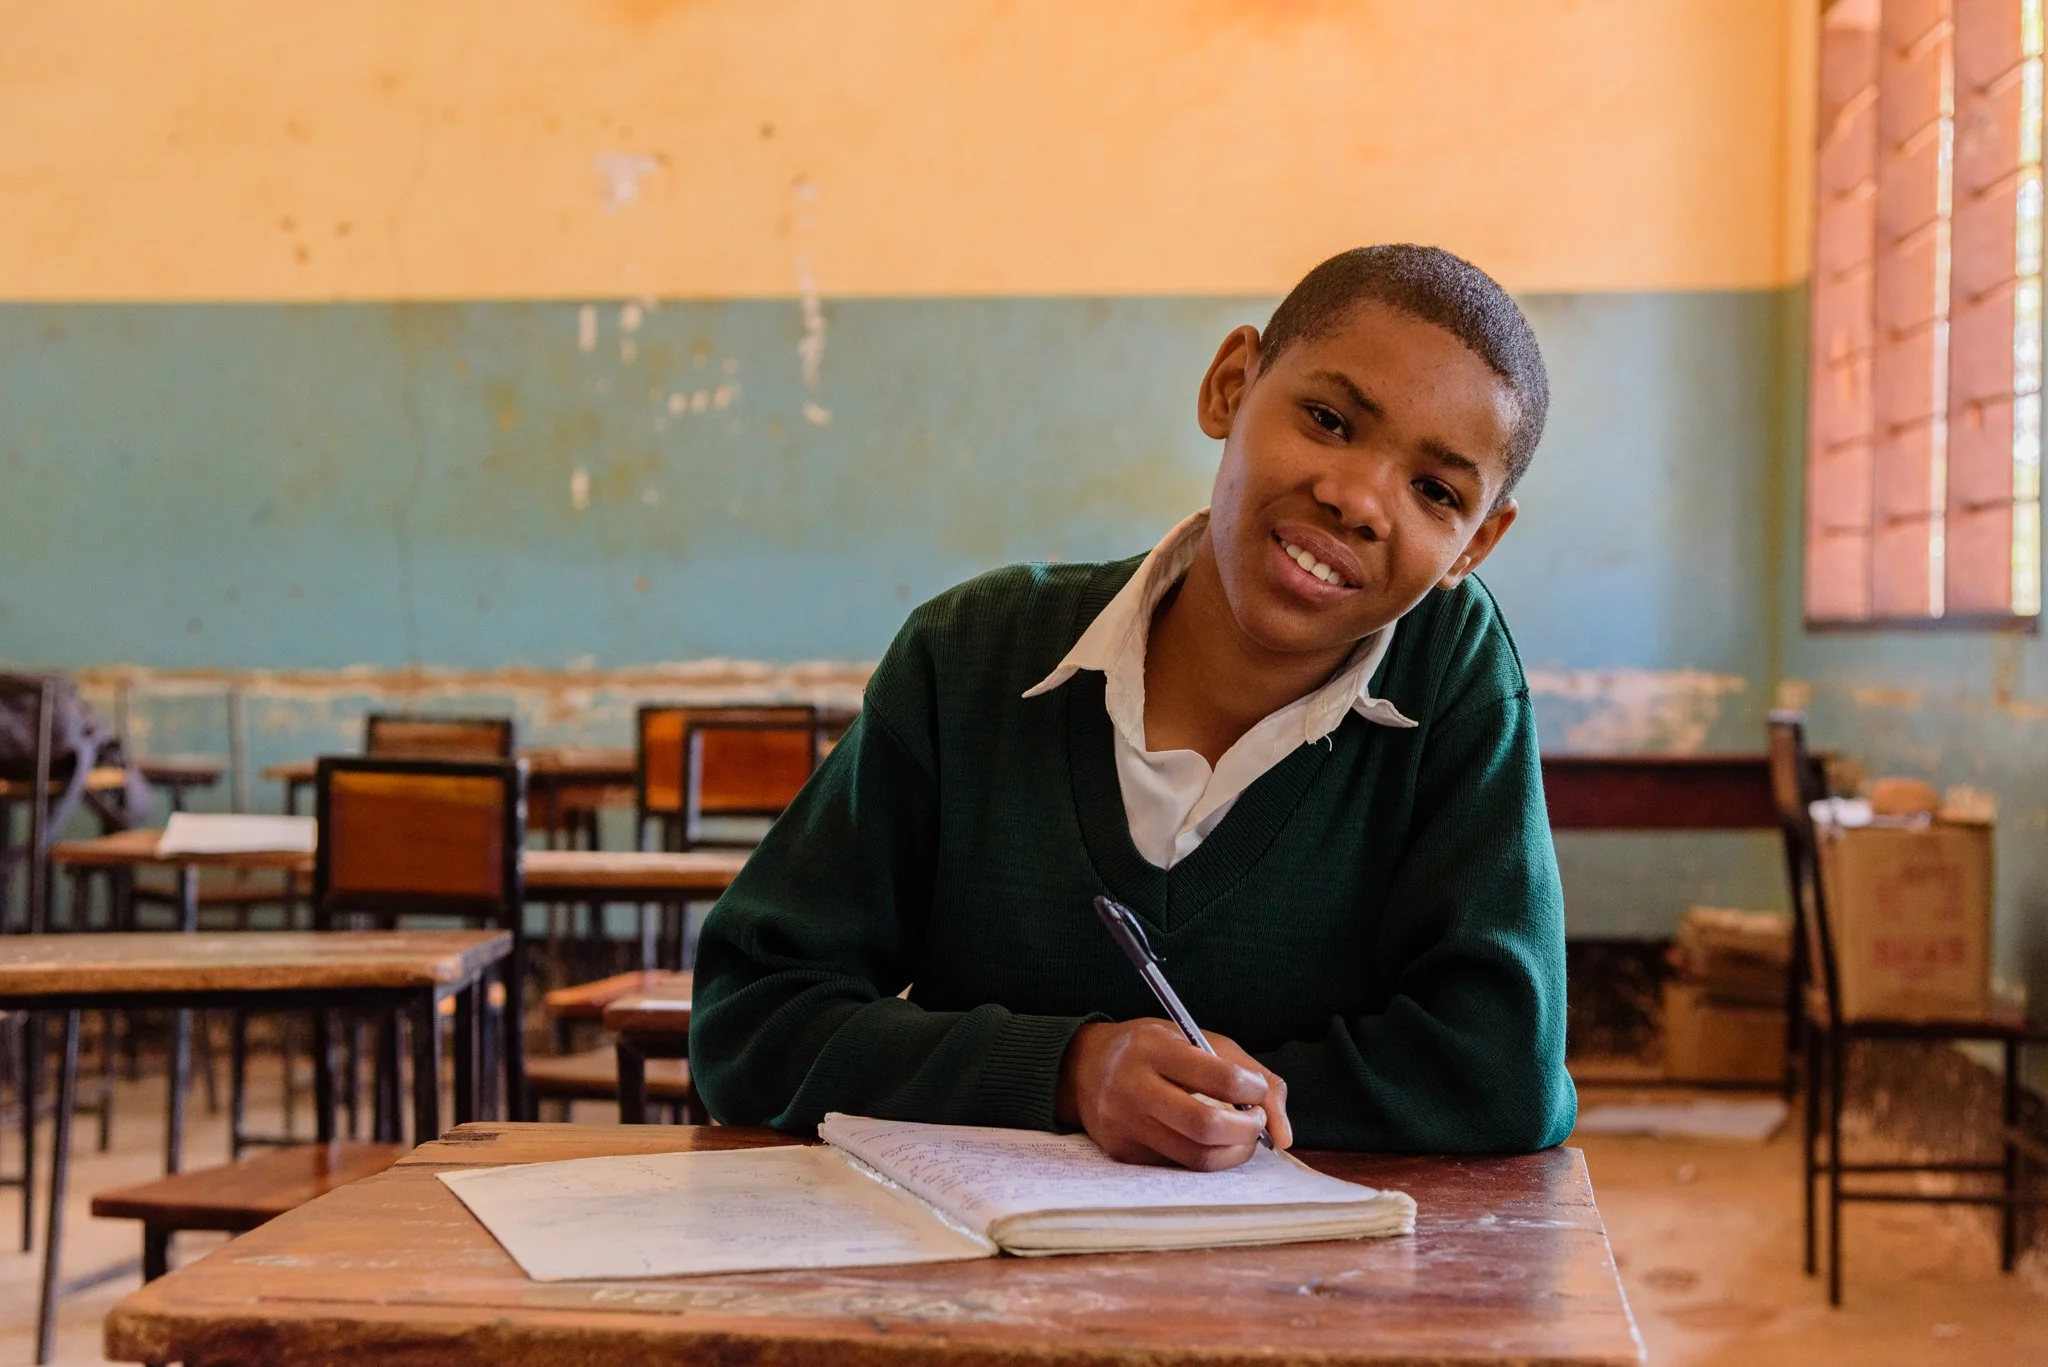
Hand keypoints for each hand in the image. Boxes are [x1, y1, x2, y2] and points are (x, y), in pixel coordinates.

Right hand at [1055, 1018, 1292, 1169]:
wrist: (1086, 1069)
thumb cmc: (1154, 1050)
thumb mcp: (1197, 1039)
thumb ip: (1250, 1073)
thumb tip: (1284, 1134)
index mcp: (1154, 1048)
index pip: (1219, 1076)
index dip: (1253, 1089)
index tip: (1257, 1091)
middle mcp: (1133, 1087)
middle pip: (1206, 1126)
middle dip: (1247, 1130)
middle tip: (1255, 1121)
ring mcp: (1125, 1125)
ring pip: (1196, 1157)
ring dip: (1234, 1152)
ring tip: (1240, 1134)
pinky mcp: (1123, 1153)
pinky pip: (1179, 1167)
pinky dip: (1206, 1158)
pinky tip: (1209, 1141)